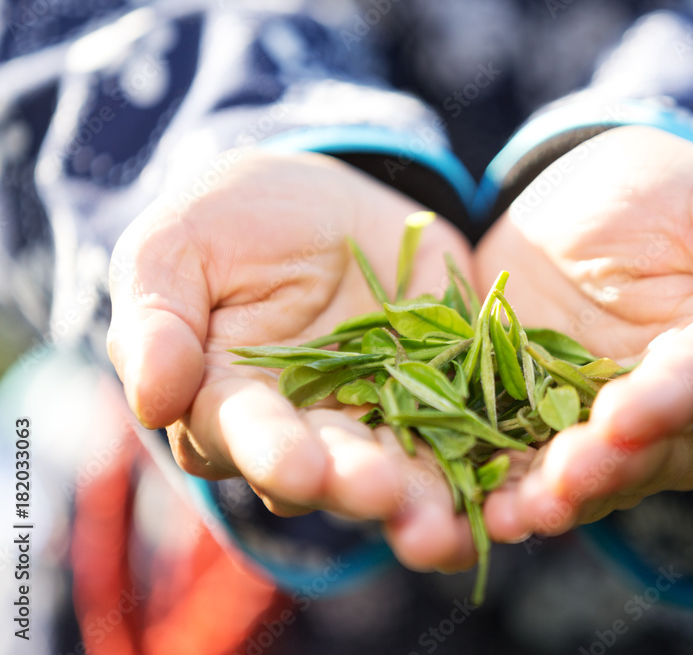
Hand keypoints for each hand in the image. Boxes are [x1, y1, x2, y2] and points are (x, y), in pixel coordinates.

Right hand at [107, 151, 477, 570]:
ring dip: (426, 502)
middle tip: (384, 495)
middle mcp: (309, 430)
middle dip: (357, 486)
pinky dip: (491, 464)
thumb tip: (151, 396)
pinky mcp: (447, 393)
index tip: (299, 467)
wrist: (318, 197)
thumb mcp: (178, 245)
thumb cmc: (230, 222)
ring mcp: (382, 417)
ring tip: (449, 522)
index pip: (248, 439)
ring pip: (405, 471)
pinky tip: (516, 488)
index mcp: (233, 405)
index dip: (274, 454)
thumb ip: (156, 317)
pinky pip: (472, 433)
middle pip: (333, 471)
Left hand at [474, 126, 692, 539]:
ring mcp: (607, 428)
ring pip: (594, 478)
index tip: (624, 415)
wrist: (579, 201)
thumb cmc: (665, 193)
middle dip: (607, 468)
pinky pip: (529, 466)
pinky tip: (475, 509)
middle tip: (562, 480)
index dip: (666, 404)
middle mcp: (677, 413)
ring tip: (511, 515)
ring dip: (553, 499)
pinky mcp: (545, 427)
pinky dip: (503, 489)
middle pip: (652, 454)